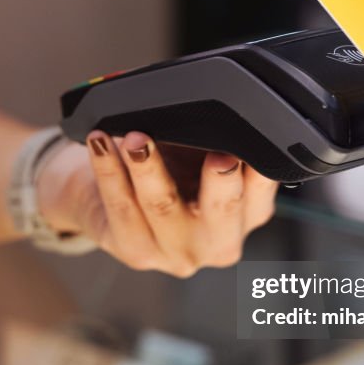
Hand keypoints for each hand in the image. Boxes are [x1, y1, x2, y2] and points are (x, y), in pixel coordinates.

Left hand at [36, 132, 277, 276]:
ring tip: (137, 138)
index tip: (250, 148)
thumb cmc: (173, 168)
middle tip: (218, 153)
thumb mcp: (204, 152)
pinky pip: (121, 208)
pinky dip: (109, 171)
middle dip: (221, 179)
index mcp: (248, 213)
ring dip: (149, 167)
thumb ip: (219, 139)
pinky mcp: (137, 252)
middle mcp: (219, 241)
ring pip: (164, 206)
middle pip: (224, 209)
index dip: (259, 171)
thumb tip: (221, 111)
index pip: (262, 189)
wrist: (120, 195)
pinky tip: (101, 144)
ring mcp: (178, 253)